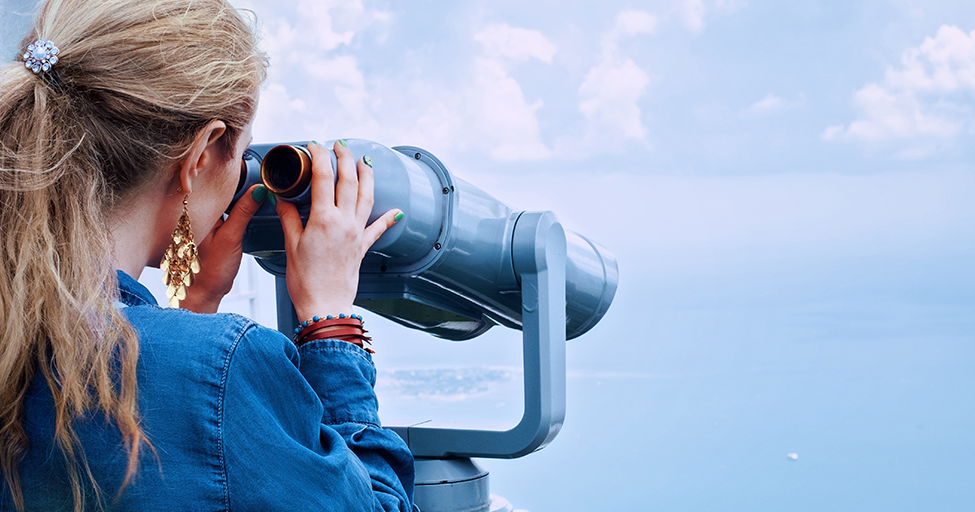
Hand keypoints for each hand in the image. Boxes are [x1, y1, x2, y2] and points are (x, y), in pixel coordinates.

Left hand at [181, 184, 264, 313]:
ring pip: (223, 199)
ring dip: (236, 195)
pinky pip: (225, 211)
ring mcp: (204, 220)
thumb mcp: (231, 237)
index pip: (214, 183)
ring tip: (254, 191)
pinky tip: (246, 208)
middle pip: (219, 189)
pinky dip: (236, 208)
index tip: (251, 168)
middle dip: (237, 183)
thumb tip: (259, 190)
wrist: (205, 291)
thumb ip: (244, 212)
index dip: (232, 174)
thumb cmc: (211, 269)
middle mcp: (197, 212)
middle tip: (257, 179)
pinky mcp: (212, 228)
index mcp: (196, 210)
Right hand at [275, 140, 400, 321]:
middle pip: (349, 180)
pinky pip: (378, 228)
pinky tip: (396, 211)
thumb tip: (280, 197)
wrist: (325, 305)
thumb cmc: (305, 280)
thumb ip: (288, 217)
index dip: (319, 156)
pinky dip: (388, 218)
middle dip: (345, 158)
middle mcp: (344, 222)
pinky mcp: (363, 247)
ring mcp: (356, 233)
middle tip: (340, 144)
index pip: (323, 177)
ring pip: (367, 197)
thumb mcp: (291, 245)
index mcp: (323, 218)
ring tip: (365, 161)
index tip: (314, 145)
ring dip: (367, 176)